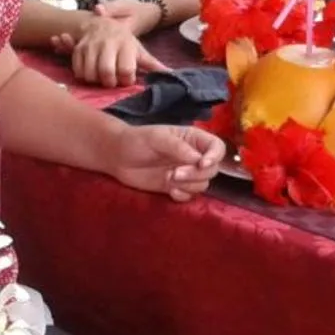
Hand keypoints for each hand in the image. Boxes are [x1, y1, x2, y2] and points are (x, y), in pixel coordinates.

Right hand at [56, 8, 165, 87]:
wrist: (101, 23)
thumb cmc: (123, 41)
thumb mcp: (139, 50)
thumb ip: (152, 64)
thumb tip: (171, 74)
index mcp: (125, 43)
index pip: (126, 69)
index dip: (127, 80)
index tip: (128, 79)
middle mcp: (107, 43)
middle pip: (106, 72)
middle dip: (110, 83)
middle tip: (113, 82)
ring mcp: (91, 45)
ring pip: (90, 73)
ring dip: (96, 81)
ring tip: (102, 78)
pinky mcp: (78, 49)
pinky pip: (78, 70)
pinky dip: (83, 76)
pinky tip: (91, 73)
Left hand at [110, 123, 225, 201]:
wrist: (118, 156)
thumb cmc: (138, 140)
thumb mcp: (158, 138)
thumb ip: (178, 147)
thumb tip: (197, 159)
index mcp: (193, 139)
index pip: (216, 147)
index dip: (215, 157)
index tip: (202, 164)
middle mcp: (193, 156)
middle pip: (212, 170)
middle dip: (196, 174)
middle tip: (175, 173)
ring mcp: (185, 173)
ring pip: (202, 184)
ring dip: (189, 185)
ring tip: (169, 179)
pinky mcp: (175, 187)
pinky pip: (189, 196)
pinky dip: (182, 195)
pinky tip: (170, 190)